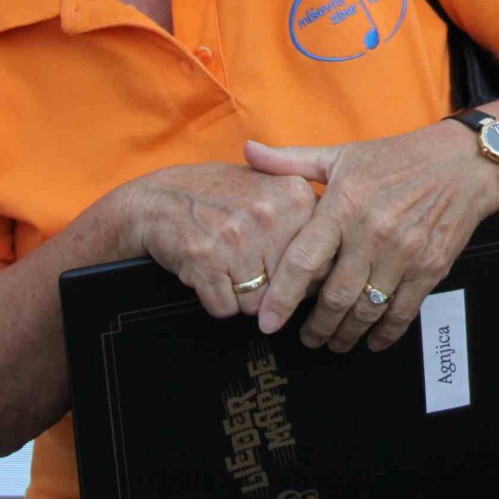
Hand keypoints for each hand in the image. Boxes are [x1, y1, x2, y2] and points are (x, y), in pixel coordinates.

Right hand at [125, 163, 318, 319]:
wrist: (158, 200)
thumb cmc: (220, 199)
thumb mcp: (270, 188)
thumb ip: (307, 218)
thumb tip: (340, 265)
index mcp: (295, 195)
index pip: (323, 260)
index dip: (306, 276)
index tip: (290, 275)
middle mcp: (270, 214)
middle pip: (292, 286)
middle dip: (273, 289)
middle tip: (252, 272)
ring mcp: (237, 239)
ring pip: (258, 304)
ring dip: (242, 298)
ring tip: (228, 270)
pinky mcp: (206, 262)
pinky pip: (226, 309)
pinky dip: (217, 302)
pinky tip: (210, 276)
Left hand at [243, 126, 498, 352]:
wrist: (462, 163)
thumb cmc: (395, 158)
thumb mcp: (342, 154)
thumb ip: (292, 160)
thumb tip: (247, 151)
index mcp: (344, 205)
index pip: (305, 260)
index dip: (282, 296)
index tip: (267, 323)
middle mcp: (372, 232)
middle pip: (335, 296)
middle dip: (316, 326)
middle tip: (306, 339)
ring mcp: (404, 253)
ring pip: (367, 309)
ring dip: (346, 334)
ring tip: (334, 342)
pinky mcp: (431, 267)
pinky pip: (403, 311)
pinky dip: (385, 333)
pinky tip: (373, 341)